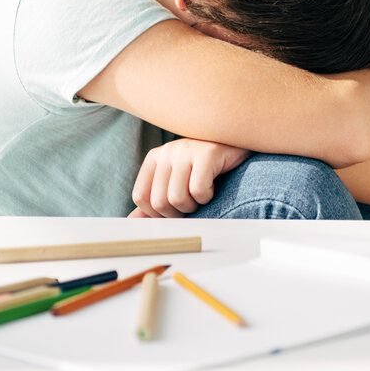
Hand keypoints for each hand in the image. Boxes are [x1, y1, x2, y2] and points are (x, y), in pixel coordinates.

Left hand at [129, 139, 250, 217]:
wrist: (237, 148)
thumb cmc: (207, 170)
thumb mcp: (176, 184)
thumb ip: (155, 201)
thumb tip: (132, 221)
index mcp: (155, 158)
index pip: (141, 196)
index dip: (157, 213)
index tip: (175, 209)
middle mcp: (167, 150)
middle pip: (159, 202)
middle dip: (178, 212)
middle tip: (193, 203)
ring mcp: (186, 149)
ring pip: (177, 198)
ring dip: (194, 205)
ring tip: (203, 193)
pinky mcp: (207, 153)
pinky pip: (198, 190)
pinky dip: (208, 196)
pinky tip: (214, 185)